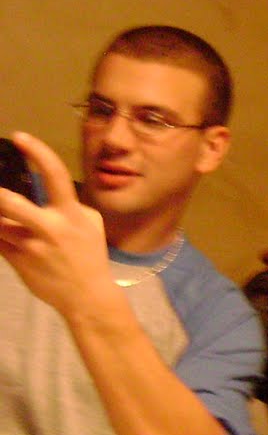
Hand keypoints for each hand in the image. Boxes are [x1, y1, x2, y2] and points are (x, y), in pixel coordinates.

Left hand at [0, 132, 116, 314]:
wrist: (87, 298)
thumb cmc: (89, 257)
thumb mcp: (91, 226)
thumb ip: (70, 206)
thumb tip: (49, 190)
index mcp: (71, 215)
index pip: (55, 176)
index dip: (37, 152)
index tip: (19, 137)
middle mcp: (49, 228)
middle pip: (10, 203)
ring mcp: (30, 246)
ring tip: (8, 220)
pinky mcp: (16, 260)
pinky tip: (5, 230)